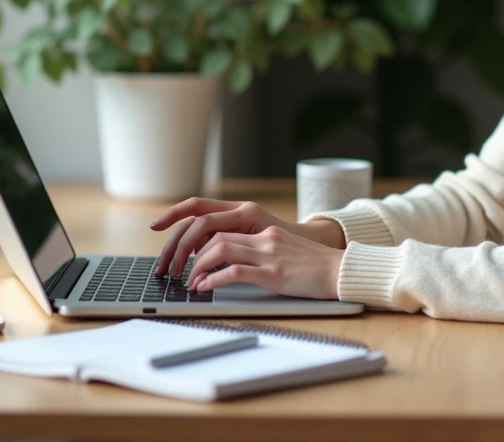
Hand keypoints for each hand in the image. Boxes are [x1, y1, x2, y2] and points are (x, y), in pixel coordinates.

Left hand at [149, 197, 345, 276]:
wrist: (339, 271)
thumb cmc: (311, 266)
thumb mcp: (280, 250)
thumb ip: (253, 251)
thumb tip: (221, 262)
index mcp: (260, 227)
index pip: (212, 216)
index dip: (183, 221)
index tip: (164, 233)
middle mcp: (261, 235)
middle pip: (209, 231)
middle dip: (183, 250)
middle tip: (171, 269)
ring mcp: (267, 252)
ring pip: (218, 248)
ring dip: (196, 266)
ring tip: (188, 281)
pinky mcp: (272, 272)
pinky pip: (234, 271)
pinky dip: (214, 279)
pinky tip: (204, 287)